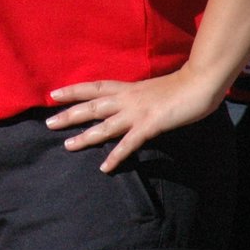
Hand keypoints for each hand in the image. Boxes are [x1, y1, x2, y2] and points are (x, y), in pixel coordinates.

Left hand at [45, 66, 222, 173]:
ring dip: (85, 136)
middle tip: (48, 122)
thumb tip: (130, 105)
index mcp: (128, 88)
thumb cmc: (181, 86)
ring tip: (67, 146)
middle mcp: (128, 98)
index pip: (94, 87)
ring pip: (104, 125)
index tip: (54, 94)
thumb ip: (139, 97)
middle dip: (69, 114)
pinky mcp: (150, 125)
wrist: (200, 82)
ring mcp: (138, 112)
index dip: (73, 90)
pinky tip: (105, 167)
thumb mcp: (153, 89)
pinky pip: (129, 142)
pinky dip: (116, 155)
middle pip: (92, 106)